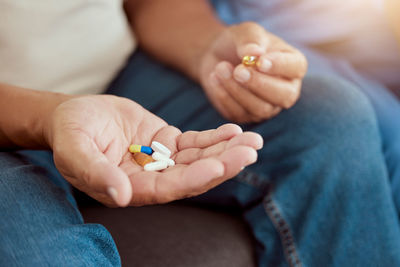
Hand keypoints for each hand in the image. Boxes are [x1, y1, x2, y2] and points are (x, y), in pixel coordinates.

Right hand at [45, 95, 262, 206]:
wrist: (73, 115)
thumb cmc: (69, 134)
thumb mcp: (74, 150)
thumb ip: (94, 172)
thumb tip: (120, 196)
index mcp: (130, 188)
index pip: (167, 188)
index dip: (193, 178)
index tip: (219, 166)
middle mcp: (150, 178)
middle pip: (192, 175)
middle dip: (223, 164)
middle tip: (250, 151)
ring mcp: (161, 160)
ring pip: (199, 158)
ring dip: (226, 150)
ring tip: (253, 140)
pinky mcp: (166, 141)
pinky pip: (194, 142)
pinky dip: (213, 137)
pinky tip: (233, 131)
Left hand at [199, 22, 307, 122]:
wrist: (218, 57)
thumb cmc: (239, 42)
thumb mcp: (244, 32)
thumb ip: (250, 39)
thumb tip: (254, 54)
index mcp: (293, 65)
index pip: (296, 67)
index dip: (280, 66)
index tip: (260, 61)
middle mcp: (286, 90)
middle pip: (284, 96)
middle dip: (259, 83)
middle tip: (238, 70)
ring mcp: (267, 106)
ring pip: (260, 108)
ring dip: (238, 90)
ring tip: (220, 68)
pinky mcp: (246, 115)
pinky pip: (239, 113)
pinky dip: (224, 96)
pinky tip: (214, 78)